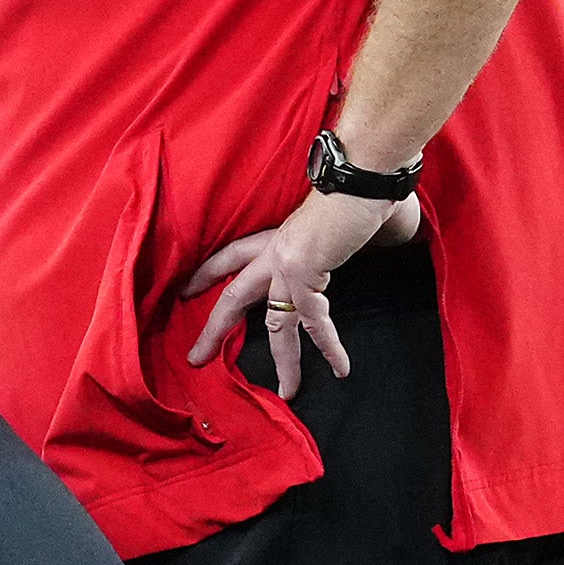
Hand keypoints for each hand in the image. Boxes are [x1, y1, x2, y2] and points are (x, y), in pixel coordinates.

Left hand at [181, 188, 419, 399]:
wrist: (361, 172)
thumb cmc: (358, 186)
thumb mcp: (338, 219)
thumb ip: (342, 236)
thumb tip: (377, 232)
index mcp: (277, 236)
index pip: (230, 256)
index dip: (207, 274)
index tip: (186, 290)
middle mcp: (274, 252)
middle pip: (233, 297)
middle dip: (214, 330)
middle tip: (194, 357)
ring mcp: (286, 265)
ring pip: (274, 324)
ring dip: (285, 362)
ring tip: (288, 392)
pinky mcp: (305, 275)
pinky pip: (314, 323)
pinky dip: (329, 348)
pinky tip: (340, 368)